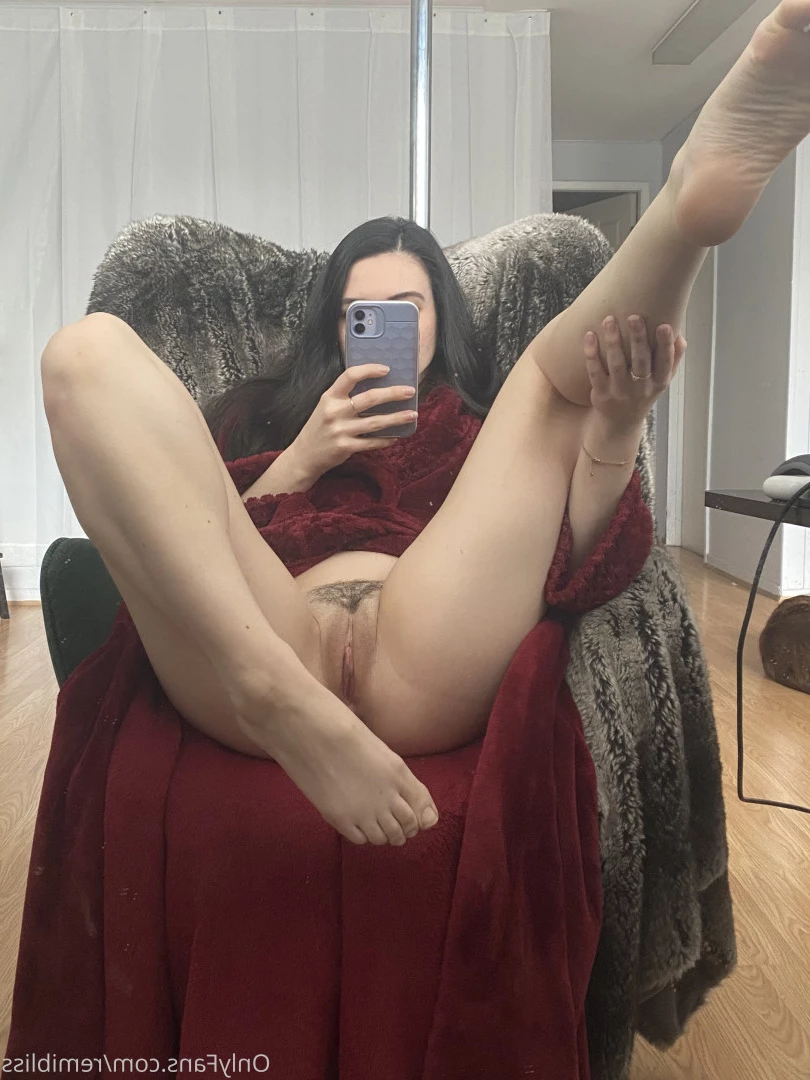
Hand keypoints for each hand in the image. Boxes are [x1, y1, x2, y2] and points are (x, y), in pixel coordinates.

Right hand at [287, 364, 417, 480]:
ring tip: (412, 414)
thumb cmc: (319, 427)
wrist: (304, 455)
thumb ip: (345, 396)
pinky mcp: (346, 447)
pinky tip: (396, 436)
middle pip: (370, 398)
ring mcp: (340, 431)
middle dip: (393, 394)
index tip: (387, 369)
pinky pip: (372, 443)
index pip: (350, 376)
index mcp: (330, 397)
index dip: (370, 370)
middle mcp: (334, 412)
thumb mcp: (326, 406)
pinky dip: (386, 439)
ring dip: (396, 418)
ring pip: (375, 422)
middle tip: (409, 391)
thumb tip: (377, 387)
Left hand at [584, 315, 685, 430]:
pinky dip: (592, 354)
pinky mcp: (601, 393)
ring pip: (617, 364)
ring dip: (613, 341)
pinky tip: (590, 336)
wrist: (620, 423)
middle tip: (634, 317)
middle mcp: (641, 388)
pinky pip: (595, 372)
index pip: (665, 362)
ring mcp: (620, 392)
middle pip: (640, 361)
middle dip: (638, 338)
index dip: (665, 345)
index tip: (664, 325)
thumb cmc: (643, 394)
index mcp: (659, 382)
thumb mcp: (662, 380)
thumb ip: (673, 358)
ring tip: (609, 320)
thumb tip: (680, 334)